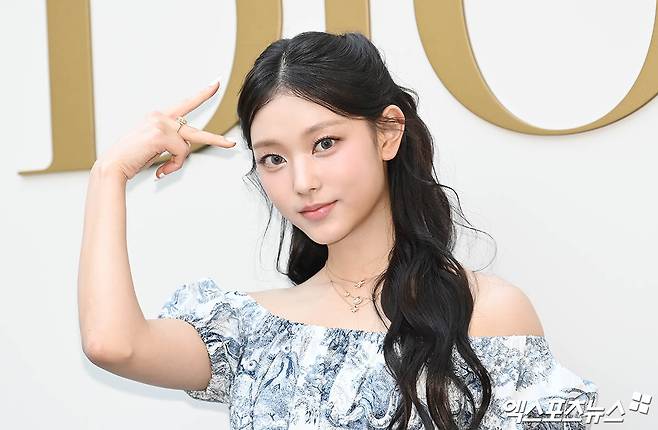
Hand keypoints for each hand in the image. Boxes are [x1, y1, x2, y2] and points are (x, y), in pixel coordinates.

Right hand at [96, 81, 235, 180]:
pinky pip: (181, 154)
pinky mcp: (162, 135)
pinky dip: (173, 165)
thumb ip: (170, 143)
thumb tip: (183, 151)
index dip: (203, 95)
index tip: (216, 85)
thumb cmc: (129, 158)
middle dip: (216, 140)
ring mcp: (161, 124)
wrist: (113, 166)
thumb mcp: (152, 146)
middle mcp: (160, 117)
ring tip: (163, 168)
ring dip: (177, 162)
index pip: (185, 104)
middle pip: (195, 130)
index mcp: (157, 117)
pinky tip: (160, 169)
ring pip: (187, 147)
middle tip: (231, 144)